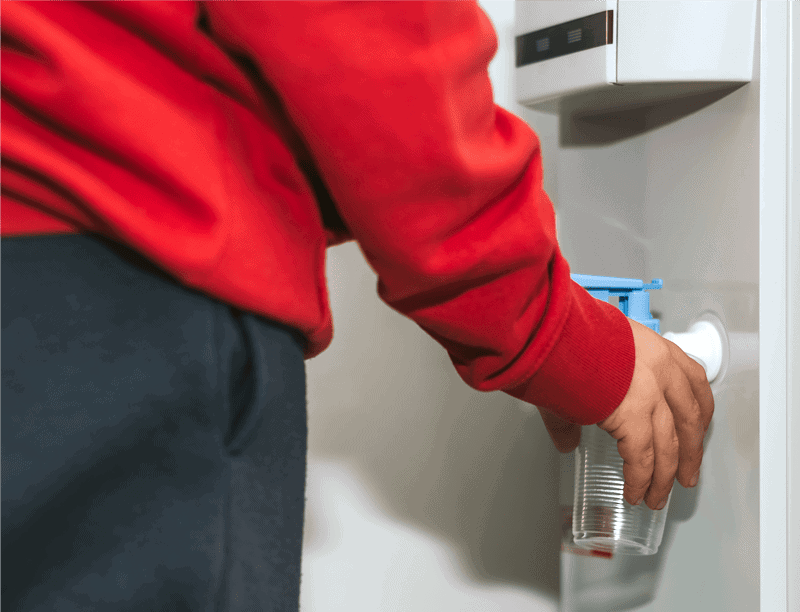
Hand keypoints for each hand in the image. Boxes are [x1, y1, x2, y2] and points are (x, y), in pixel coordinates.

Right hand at [538, 317, 714, 509]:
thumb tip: (567, 439)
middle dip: (690, 454)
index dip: (700, 413)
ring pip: (669, 446)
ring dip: (664, 478)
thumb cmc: (566, 335)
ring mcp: (650, 396)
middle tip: (687, 475)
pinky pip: (642, 459)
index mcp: (655, 349)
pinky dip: (640, 481)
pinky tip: (635, 493)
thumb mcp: (586, 355)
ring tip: (657, 498)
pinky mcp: (632, 418)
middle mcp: (661, 371)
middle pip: (688, 421)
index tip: (699, 429)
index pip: (694, 382)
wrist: (555, 332)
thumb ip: (585, 394)